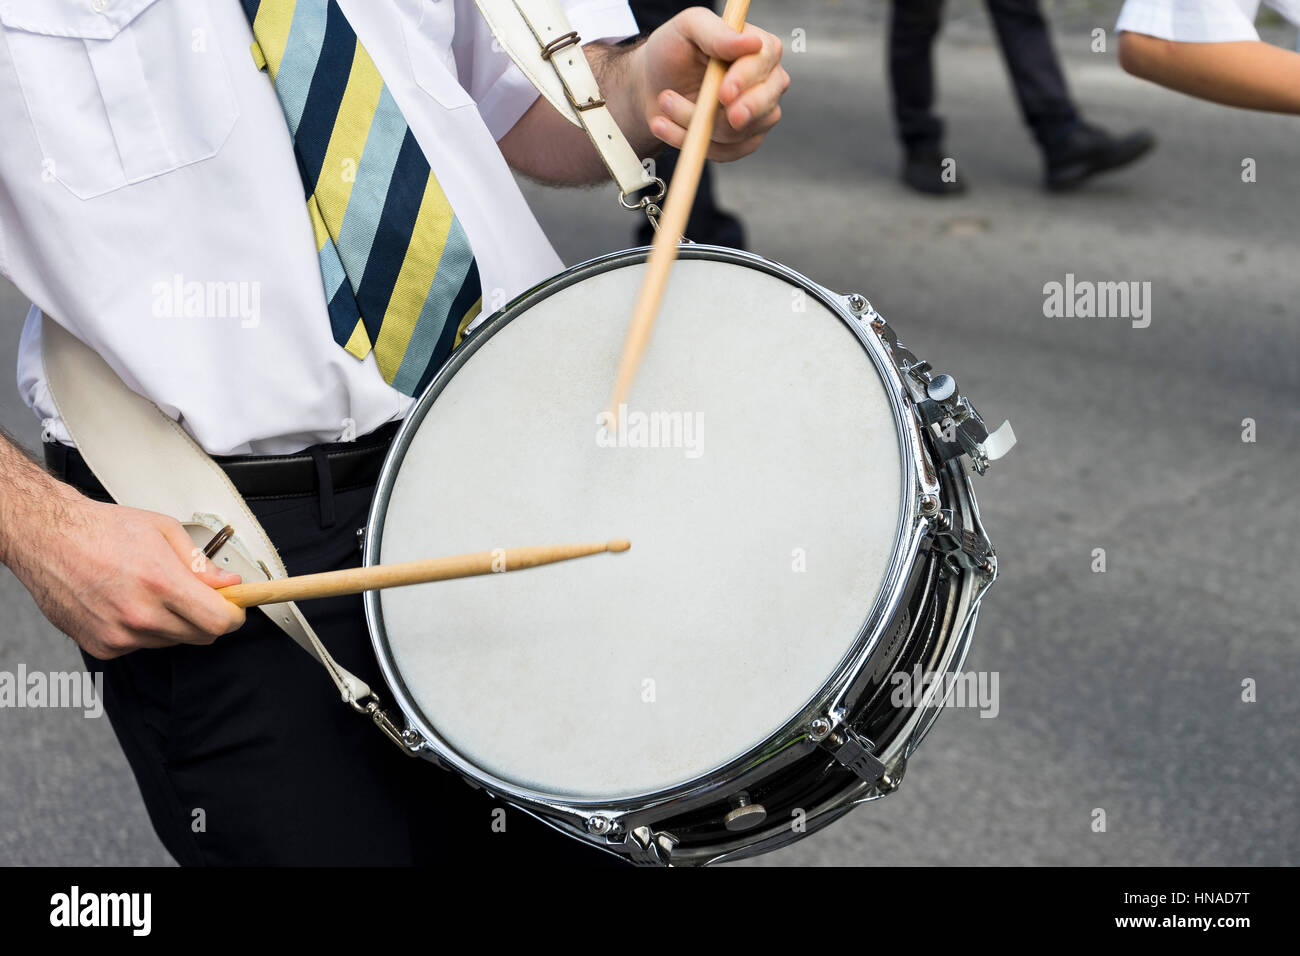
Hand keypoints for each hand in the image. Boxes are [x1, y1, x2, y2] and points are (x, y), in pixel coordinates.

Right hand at [16, 497, 244, 659]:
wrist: (49, 538)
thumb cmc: (103, 529)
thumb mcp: (164, 531)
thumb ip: (201, 563)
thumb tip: (228, 584)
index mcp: (160, 583)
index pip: (218, 621)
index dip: (233, 616)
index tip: (235, 608)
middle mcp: (140, 615)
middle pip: (200, 636)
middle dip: (206, 617)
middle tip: (195, 595)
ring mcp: (119, 635)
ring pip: (171, 641)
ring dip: (173, 623)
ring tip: (150, 591)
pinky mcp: (102, 647)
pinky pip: (142, 645)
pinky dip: (144, 630)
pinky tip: (127, 603)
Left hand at [635, 8, 788, 161]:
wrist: (653, 85)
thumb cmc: (673, 51)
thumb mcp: (687, 28)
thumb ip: (716, 32)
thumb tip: (751, 43)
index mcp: (760, 48)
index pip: (764, 62)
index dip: (745, 80)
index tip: (723, 93)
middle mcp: (767, 82)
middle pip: (765, 104)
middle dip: (734, 116)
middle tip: (704, 116)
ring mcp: (759, 115)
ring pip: (739, 132)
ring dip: (695, 123)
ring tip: (664, 103)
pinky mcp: (743, 142)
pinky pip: (726, 153)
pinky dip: (692, 143)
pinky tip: (666, 126)